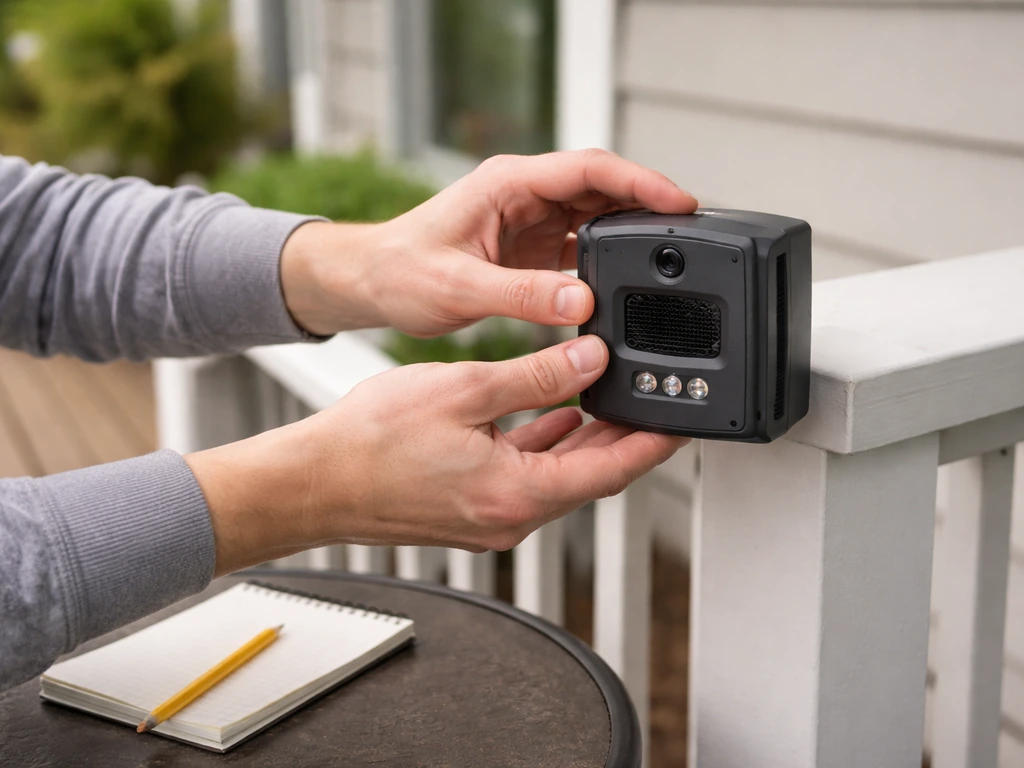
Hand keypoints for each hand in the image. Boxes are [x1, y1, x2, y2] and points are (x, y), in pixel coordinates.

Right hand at [186, 336, 686, 573]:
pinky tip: (551, 419)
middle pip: (590, 476)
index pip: (611, 470)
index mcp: (517, 494)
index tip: (682, 420)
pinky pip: (527, 479)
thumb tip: (588, 359)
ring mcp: (491, 519)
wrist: (313, 483)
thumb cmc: (370, 445)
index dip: (652, 443)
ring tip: (609, 402)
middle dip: (624, 439)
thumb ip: (536, 376)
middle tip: (652, 402)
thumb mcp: (464, 392)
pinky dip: (546, 448)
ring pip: (559, 477)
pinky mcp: (471, 511)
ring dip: (585, 442)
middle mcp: (511, 516)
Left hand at [280, 150, 697, 336]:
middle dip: (646, 206)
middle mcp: (524, 195)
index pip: (589, 169)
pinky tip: (623, 281)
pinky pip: (579, 245)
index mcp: (509, 184)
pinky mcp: (529, 247)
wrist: (373, 283)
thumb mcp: (459, 286)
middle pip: (602, 188)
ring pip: (595, 216)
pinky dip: (605, 259)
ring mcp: (529, 219)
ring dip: (629, 234)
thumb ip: (520, 296)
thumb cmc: (401, 271)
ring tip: (665, 259)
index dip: (640, 182)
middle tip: (687, 235)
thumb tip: (580, 304)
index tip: (678, 202)